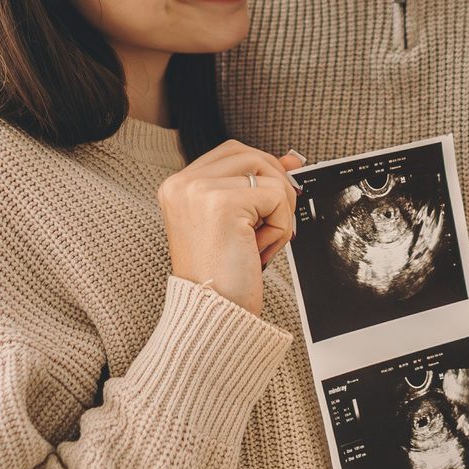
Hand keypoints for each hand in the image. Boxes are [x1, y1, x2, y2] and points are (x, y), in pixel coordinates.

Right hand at [157, 140, 301, 314]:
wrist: (212, 316)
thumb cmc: (221, 277)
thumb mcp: (235, 223)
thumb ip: (254, 187)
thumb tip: (290, 160)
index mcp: (178, 187)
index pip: (231, 152)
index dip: (263, 165)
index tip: (282, 184)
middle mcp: (182, 184)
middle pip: (251, 156)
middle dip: (276, 185)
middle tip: (273, 222)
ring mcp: (199, 191)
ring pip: (267, 174)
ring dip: (278, 210)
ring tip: (259, 242)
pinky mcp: (222, 204)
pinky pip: (275, 198)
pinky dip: (279, 227)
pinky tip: (259, 249)